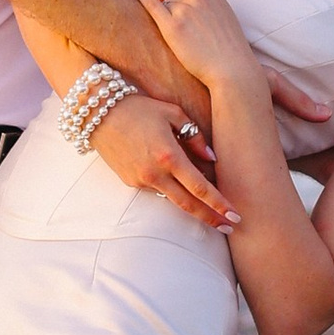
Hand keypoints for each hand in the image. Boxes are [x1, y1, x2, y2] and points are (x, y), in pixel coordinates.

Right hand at [91, 92, 240, 231]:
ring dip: (191, 204)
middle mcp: (154, 173)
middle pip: (188, 205)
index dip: (219, 204)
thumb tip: (210, 158)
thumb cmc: (139, 108)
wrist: (99, 113)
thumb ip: (195, 136)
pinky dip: (169, 187)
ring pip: (172, 198)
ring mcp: (140, 180)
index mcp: (169, 156)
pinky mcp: (130, 182)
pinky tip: (174, 180)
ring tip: (210, 207)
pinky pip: (156, 188)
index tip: (234, 215)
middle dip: (211, 217)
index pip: (200, 187)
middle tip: (230, 226)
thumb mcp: (172, 113)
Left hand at [132, 0, 260, 100]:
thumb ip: (206, 4)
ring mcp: (184, 9)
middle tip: (173, 26)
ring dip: (166, 19)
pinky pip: (151, 6)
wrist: (232, 68)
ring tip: (180, 39)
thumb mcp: (223, 14)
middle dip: (169, 8)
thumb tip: (185, 1)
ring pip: (164, 6)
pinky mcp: (172, 26)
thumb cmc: (229, 48)